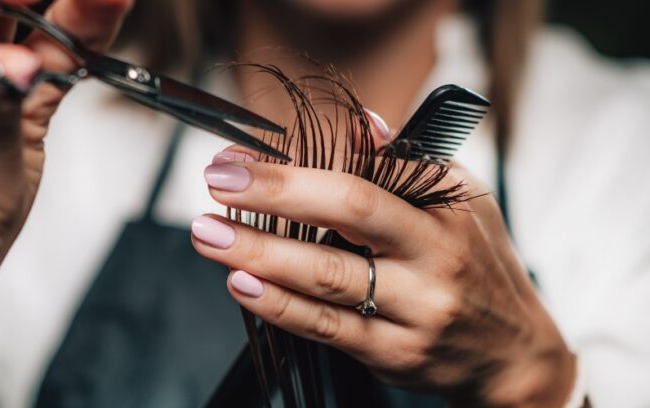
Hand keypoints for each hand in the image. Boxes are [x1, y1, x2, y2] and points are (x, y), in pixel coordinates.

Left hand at [192, 149, 575, 405]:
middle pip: (347, 217)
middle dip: (274, 197)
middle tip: (216, 185)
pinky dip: (279, 306)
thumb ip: (404, 164)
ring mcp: (414, 311)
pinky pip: (327, 328)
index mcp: (444, 212)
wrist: (512, 354)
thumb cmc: (476, 263)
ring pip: (327, 278)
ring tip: (209, 236)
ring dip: (260, 254)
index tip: (240, 160)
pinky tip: (242, 284)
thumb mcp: (459, 202)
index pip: (366, 177)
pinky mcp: (393, 353)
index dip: (297, 167)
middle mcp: (433, 258)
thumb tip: (357, 123)